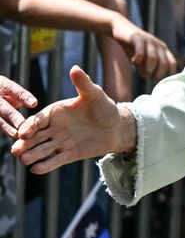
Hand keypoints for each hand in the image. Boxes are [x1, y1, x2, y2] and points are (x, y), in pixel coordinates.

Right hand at [0, 76, 36, 138]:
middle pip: (2, 106)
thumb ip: (18, 96)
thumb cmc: (0, 91)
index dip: (23, 96)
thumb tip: (32, 103)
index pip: (12, 88)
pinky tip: (11, 135)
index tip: (35, 104)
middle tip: (23, 124)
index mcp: (0, 84)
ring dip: (5, 127)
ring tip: (16, 134)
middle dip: (13, 116)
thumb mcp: (7, 88)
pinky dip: (2, 129)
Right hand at [12, 65, 133, 171]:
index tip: (23, 132)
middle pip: (34, 137)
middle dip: (24, 144)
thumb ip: (83, 83)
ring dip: (32, 155)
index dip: (29, 126)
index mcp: (55, 113)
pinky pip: (55, 161)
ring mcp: (59, 142)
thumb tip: (75, 68)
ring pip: (42, 150)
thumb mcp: (94, 94)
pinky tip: (36, 170)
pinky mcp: (68, 155)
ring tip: (24, 160)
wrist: (117, 126)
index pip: (38, 120)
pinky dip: (46, 166)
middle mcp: (53, 128)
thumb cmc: (104, 107)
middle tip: (15, 150)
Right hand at [109, 16, 175, 81]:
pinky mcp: (138, 37)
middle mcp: (158, 45)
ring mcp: (149, 40)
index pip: (172, 63)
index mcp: (163, 50)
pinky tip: (133, 61)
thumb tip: (151, 78)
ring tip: (142, 74)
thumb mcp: (142, 59)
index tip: (158, 80)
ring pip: (153, 58)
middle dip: (157, 74)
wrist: (121, 29)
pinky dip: (138, 59)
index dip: (168, 74)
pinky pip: (141, 51)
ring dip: (148, 69)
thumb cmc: (133, 47)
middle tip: (149, 78)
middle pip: (164, 63)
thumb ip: (147, 68)